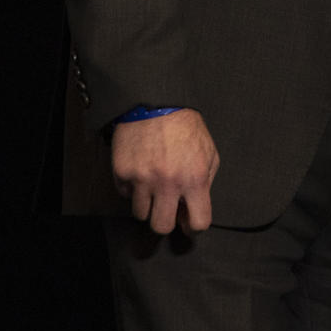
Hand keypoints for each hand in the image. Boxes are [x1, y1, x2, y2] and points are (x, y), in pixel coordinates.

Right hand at [110, 109, 219, 234]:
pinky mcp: (122, 173)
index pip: (198, 222)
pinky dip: (133, 188)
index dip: (194, 224)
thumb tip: (192, 210)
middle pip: (161, 227)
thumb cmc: (186, 128)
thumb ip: (205, 182)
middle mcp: (168, 183)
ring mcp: (142, 179)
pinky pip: (125, 195)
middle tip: (167, 207)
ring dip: (148, 203)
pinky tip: (141, 170)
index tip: (189, 219)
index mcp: (194, 179)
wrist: (156, 103)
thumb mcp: (208, 152)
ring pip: (140, 214)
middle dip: (165, 220)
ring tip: (153, 184)